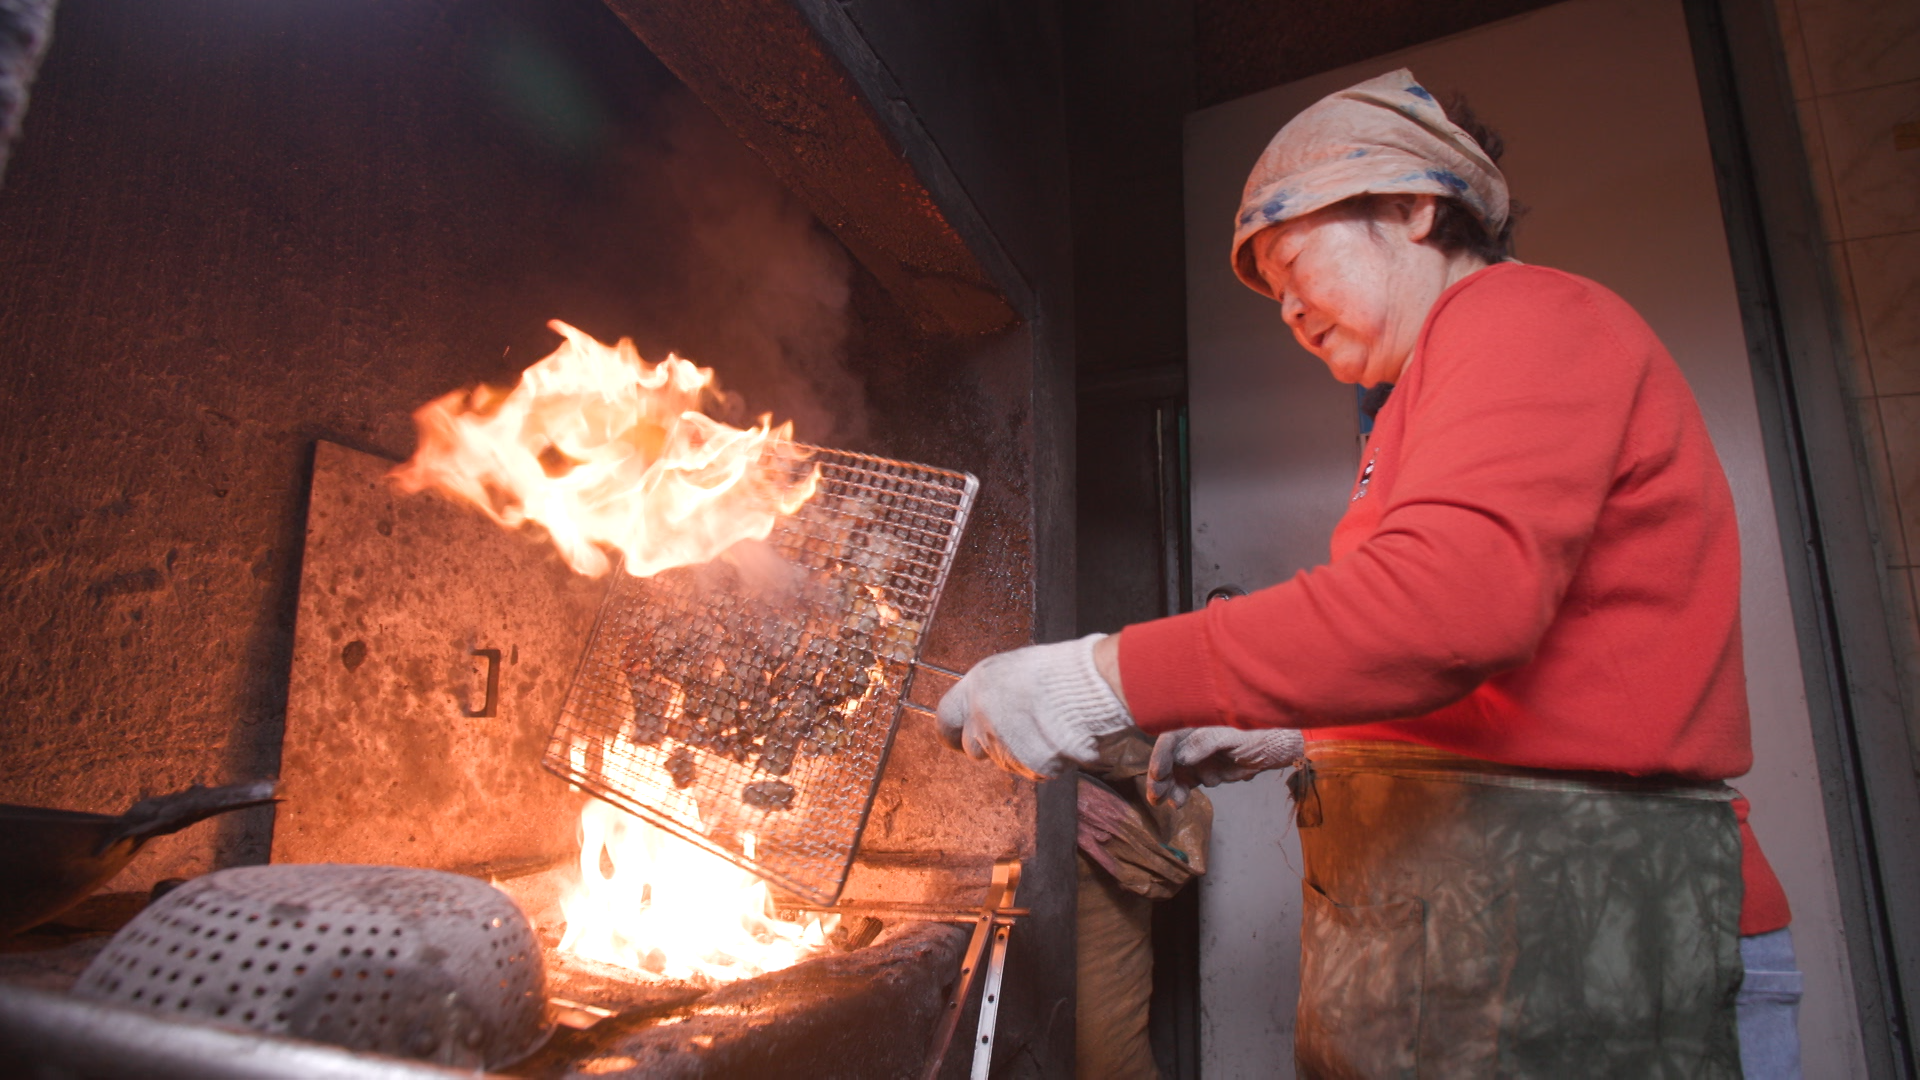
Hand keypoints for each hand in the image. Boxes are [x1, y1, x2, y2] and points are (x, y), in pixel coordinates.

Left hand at [935, 635, 1133, 779]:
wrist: (1091, 686)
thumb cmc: (1059, 669)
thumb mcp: (1013, 669)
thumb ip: (993, 693)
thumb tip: (991, 706)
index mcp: (975, 688)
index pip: (945, 719)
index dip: (952, 731)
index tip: (956, 737)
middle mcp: (983, 719)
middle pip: (973, 748)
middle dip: (991, 745)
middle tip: (1017, 732)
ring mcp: (1006, 746)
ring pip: (1006, 762)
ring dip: (1022, 752)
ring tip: (1048, 726)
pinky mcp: (1031, 766)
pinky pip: (1035, 770)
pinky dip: (1047, 761)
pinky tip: (1061, 738)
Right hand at [1146, 727, 1305, 806]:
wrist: (1278, 748)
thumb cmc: (1259, 733)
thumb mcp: (1234, 735)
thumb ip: (1206, 742)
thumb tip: (1180, 756)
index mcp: (1196, 722)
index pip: (1171, 737)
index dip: (1161, 754)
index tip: (1158, 773)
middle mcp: (1192, 739)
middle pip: (1169, 757)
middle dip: (1161, 777)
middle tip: (1156, 795)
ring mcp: (1197, 757)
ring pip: (1175, 773)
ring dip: (1168, 788)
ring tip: (1170, 802)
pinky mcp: (1203, 772)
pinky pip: (1186, 784)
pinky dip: (1180, 793)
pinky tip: (1178, 802)